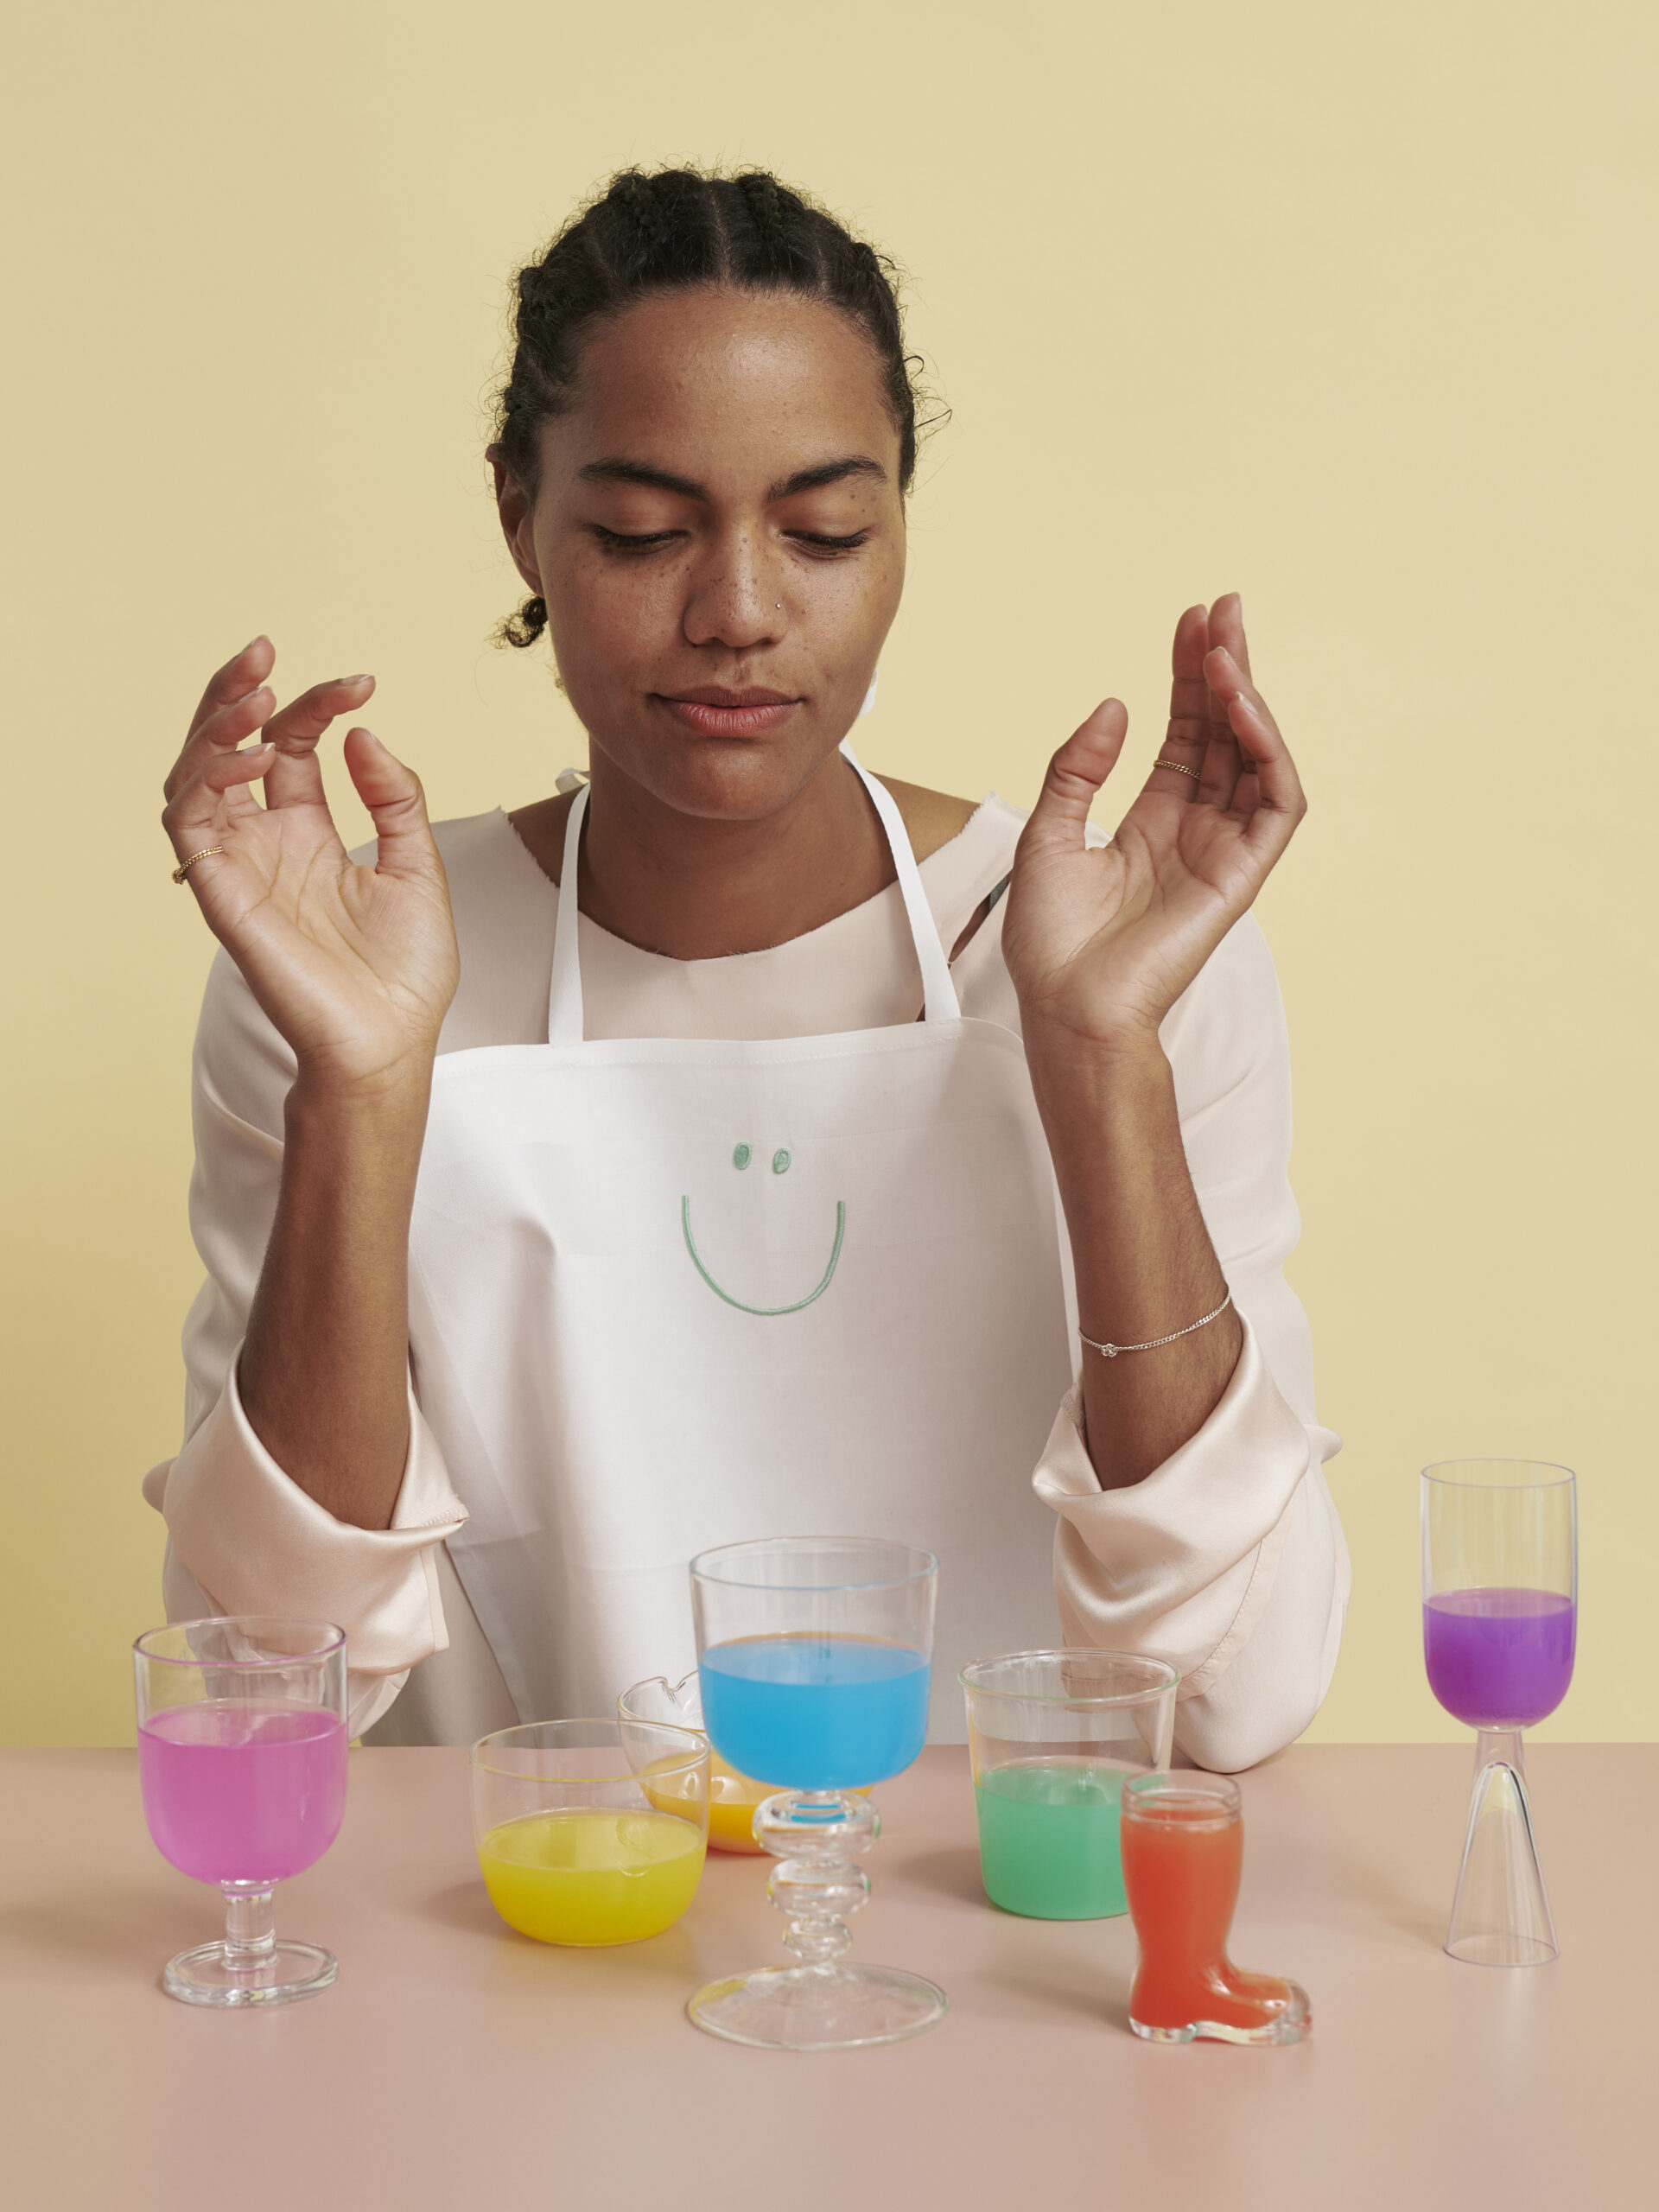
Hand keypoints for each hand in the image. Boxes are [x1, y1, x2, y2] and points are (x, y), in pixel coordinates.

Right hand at [162, 638, 459, 1097]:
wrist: (390, 1040)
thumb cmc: (405, 973)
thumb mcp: (418, 864)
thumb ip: (394, 797)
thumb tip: (362, 733)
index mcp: (311, 833)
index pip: (293, 746)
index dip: (316, 705)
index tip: (362, 683)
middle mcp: (267, 842)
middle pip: (230, 746)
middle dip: (240, 692)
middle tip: (265, 650)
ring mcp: (240, 864)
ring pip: (195, 772)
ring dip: (217, 723)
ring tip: (258, 692)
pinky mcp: (220, 890)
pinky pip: (189, 819)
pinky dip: (210, 776)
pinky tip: (255, 756)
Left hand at [1002, 595, 1305, 1055]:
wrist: (1065, 1006)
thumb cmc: (1051, 942)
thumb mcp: (1047, 834)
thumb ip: (1077, 769)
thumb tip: (1114, 705)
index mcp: (1153, 823)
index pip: (1187, 735)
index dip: (1188, 678)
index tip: (1187, 622)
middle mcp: (1195, 831)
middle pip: (1224, 733)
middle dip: (1224, 668)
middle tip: (1219, 609)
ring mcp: (1223, 851)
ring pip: (1255, 758)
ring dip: (1246, 698)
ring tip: (1224, 648)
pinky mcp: (1242, 875)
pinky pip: (1276, 803)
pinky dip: (1268, 750)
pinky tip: (1240, 707)